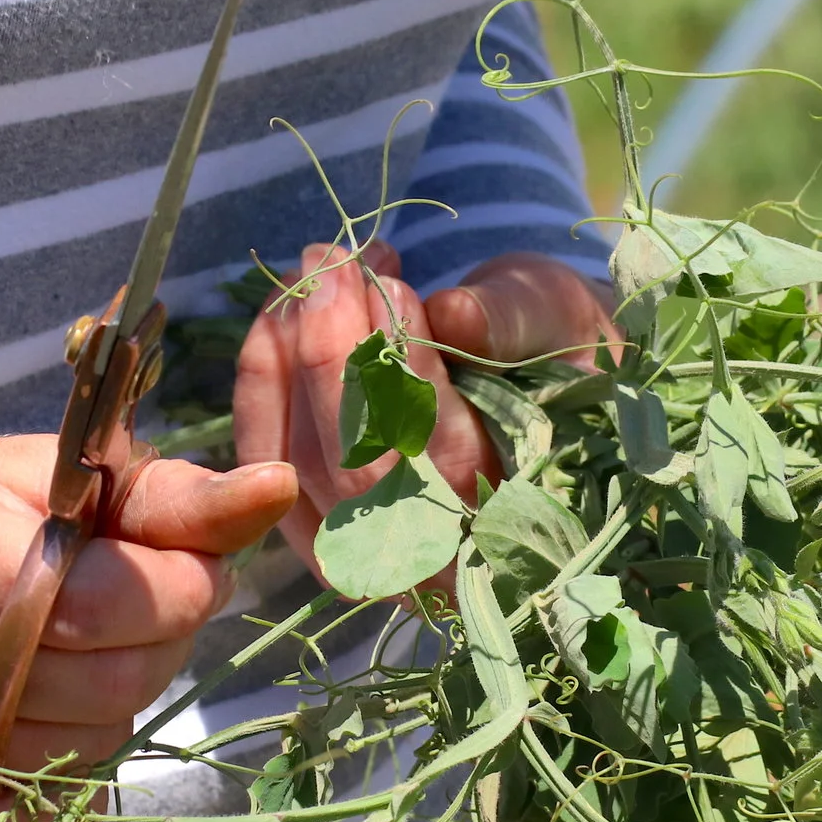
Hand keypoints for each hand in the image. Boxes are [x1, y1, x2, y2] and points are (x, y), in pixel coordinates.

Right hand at [0, 435, 296, 821]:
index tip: (181, 572)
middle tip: (122, 616)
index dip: (180, 590)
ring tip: (58, 663)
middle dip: (153, 647)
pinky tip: (24, 728)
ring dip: (108, 710)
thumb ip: (155, 493)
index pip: (109, 598)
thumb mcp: (21, 475)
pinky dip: (59, 784)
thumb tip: (277, 491)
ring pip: (86, 752)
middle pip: (108, 683)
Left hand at [232, 243, 615, 574]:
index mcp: (511, 520)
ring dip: (288, 355)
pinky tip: (279, 313)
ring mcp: (366, 548)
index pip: (439, 463)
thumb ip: (515, 325)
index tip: (390, 284)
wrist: (544, 380)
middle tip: (333, 261)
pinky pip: (268, 457)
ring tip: (314, 272)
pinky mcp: (318, 517)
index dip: (401, 372)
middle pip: (350, 470)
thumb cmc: (557, 352)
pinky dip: (263, 379)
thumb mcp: (559, 325)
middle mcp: (434, 559)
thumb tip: (456, 317)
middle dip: (328, 353)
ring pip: (297, 464)